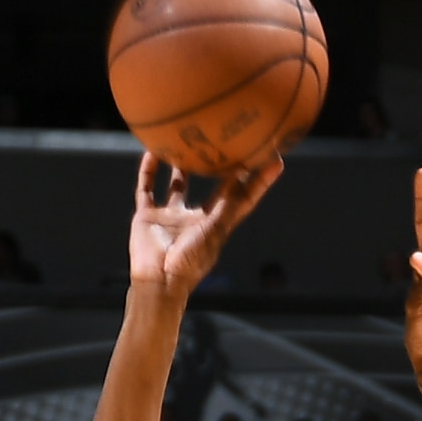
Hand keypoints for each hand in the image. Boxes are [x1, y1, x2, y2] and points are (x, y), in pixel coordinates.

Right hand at [125, 150, 283, 299]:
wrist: (158, 281)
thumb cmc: (190, 261)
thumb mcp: (216, 228)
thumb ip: (230, 201)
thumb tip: (245, 174)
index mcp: (217, 224)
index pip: (243, 197)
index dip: (259, 180)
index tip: (274, 158)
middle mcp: (195, 219)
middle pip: (212, 188)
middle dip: (221, 167)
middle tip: (228, 139)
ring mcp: (171, 218)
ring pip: (178, 185)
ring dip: (181, 166)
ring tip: (185, 140)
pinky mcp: (148, 217)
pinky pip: (147, 189)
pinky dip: (148, 170)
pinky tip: (151, 149)